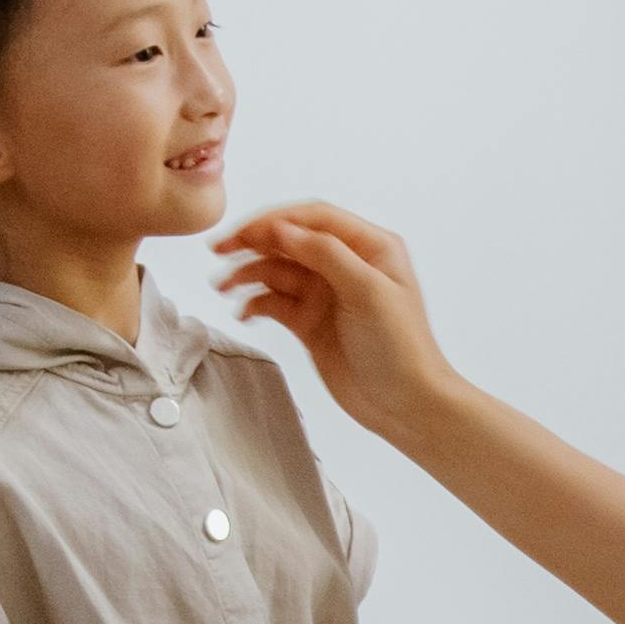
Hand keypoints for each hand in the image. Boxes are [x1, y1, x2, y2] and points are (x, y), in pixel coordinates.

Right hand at [211, 203, 456, 443]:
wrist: (405, 405)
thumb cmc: (402, 348)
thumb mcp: (368, 291)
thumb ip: (326, 254)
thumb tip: (282, 229)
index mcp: (369, 247)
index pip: (314, 218)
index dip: (276, 220)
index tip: (243, 232)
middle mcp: (347, 265)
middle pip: (290, 240)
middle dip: (253, 243)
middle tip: (219, 251)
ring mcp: (326, 294)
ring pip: (278, 271)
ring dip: (248, 274)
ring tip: (222, 287)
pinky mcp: (311, 322)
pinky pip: (275, 302)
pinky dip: (256, 303)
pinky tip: (245, 312)